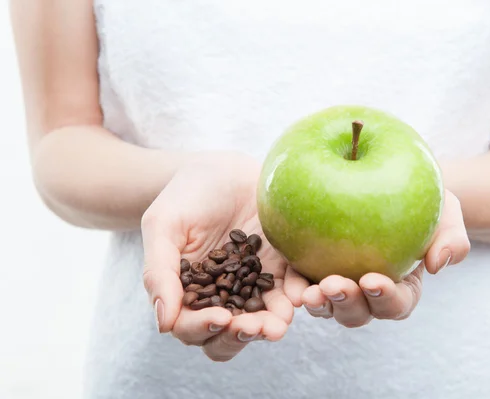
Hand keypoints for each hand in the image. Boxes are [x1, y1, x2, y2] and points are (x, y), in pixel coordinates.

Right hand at [141, 152, 293, 360]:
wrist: (221, 169)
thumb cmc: (184, 196)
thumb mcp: (163, 227)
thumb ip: (159, 273)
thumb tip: (163, 324)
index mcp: (186, 292)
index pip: (190, 325)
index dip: (202, 328)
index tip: (220, 318)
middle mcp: (219, 295)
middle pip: (227, 333)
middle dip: (239, 336)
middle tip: (253, 327)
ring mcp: (251, 284)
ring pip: (260, 319)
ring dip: (269, 326)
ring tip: (278, 324)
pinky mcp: (279, 267)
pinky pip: (288, 290)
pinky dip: (294, 297)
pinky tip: (299, 295)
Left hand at [283, 189, 469, 327]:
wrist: (388, 182)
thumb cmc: (423, 199)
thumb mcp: (446, 210)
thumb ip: (452, 236)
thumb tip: (439, 264)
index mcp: (401, 287)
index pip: (396, 302)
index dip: (386, 298)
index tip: (373, 281)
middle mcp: (367, 293)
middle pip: (357, 312)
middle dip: (346, 303)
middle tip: (333, 285)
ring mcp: (337, 284)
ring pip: (326, 305)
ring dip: (318, 303)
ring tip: (308, 292)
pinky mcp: (310, 270)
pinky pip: (300, 284)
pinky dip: (294, 287)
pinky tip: (288, 281)